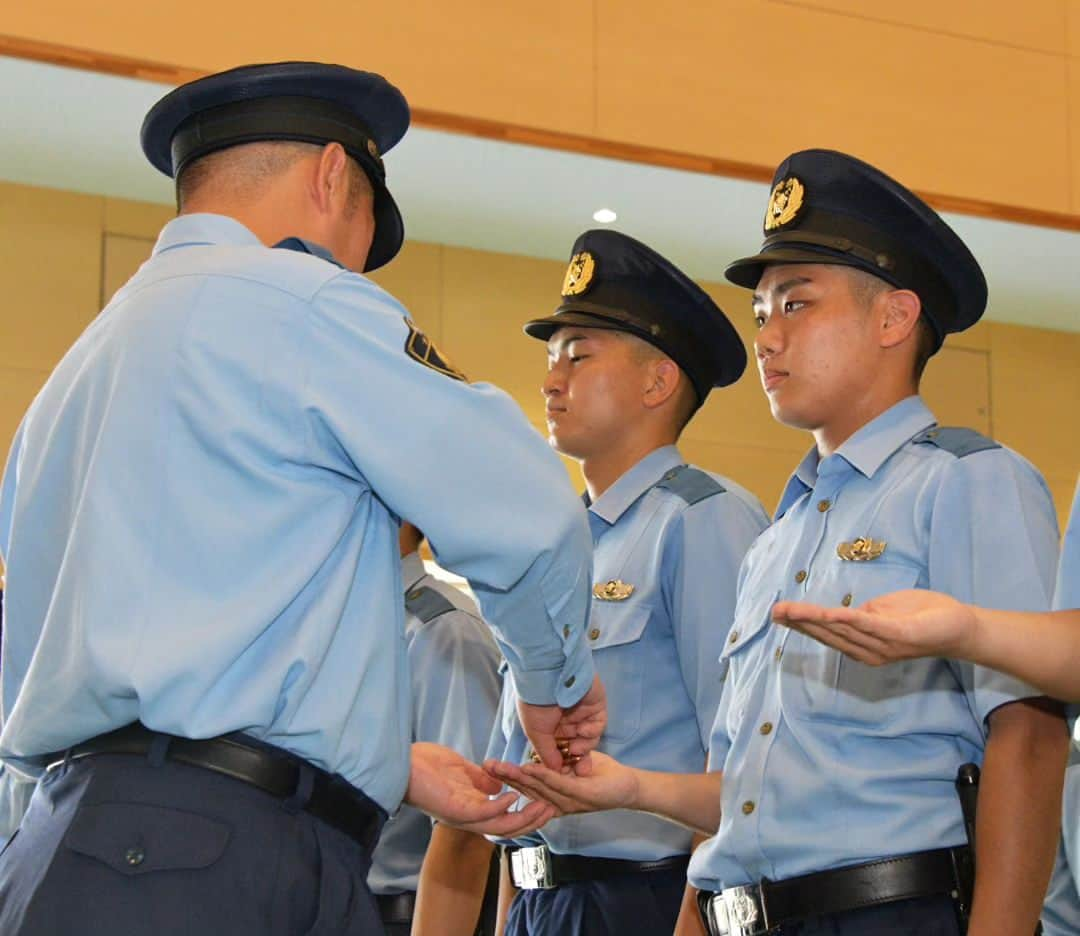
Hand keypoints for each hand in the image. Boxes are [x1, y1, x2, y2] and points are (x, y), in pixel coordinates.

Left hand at [406, 742, 555, 836]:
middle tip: (553, 808)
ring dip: (522, 817)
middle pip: (507, 827)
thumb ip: (481, 781)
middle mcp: (469, 817)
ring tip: (542, 805)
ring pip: (499, 825)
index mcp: (472, 807)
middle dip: (532, 820)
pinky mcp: (454, 808)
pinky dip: (499, 807)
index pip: (505, 817)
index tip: (547, 801)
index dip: (527, 813)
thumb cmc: (425, 765)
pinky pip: (481, 813)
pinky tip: (513, 797)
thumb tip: (501, 786)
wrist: (400, 764)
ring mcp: (461, 815)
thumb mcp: (461, 771)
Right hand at [484, 751, 636, 815]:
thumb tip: (534, 755)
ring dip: (518, 777)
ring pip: (538, 788)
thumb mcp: (572, 764)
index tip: (488, 765)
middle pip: (527, 789)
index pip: (526, 786)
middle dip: (505, 776)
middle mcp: (557, 803)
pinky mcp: (582, 795)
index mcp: (553, 797)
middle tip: (485, 766)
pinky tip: (529, 769)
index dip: (507, 776)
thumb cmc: (600, 774)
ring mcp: (569, 802)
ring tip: (500, 767)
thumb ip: (554, 762)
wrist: (629, 787)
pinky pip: (559, 784)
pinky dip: (543, 776)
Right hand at [517, 675, 606, 775]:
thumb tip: (555, 771)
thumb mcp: (536, 732)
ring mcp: (582, 713)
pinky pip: (598, 725)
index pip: (558, 749)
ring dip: (583, 747)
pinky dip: (592, 732)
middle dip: (577, 760)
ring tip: (576, 749)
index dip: (562, 763)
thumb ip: (547, 754)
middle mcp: (566, 720)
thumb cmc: (536, 704)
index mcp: (549, 725)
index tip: (564, 776)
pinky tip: (583, 731)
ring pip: (588, 739)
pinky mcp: (596, 706)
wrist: (549, 676)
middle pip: (575, 746)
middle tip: (580, 772)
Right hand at [772, 589, 977, 664]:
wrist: (961, 626)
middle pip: (827, 634)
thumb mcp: (885, 612)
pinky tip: (825, 614)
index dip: (802, 624)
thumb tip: (842, 612)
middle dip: (799, 622)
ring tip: (789, 610)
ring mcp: (883, 645)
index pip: (827, 633)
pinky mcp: (898, 635)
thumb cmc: (924, 617)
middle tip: (774, 612)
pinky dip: (844, 620)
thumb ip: (863, 614)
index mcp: (864, 644)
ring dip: (813, 620)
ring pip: (841, 630)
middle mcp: (869, 650)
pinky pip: (867, 626)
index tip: (778, 614)